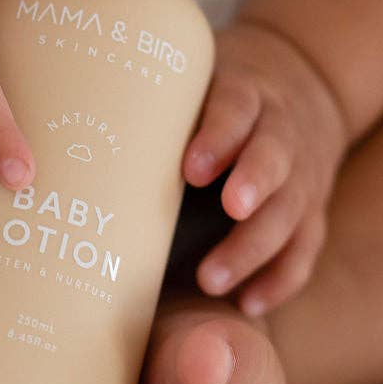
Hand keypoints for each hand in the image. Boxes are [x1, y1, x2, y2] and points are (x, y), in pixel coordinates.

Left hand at [182, 17, 348, 316]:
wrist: (305, 83)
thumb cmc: (220, 96)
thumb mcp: (198, 80)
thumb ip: (157, 102)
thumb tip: (69, 139)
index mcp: (248, 93)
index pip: (237, 108)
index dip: (220, 136)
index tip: (192, 167)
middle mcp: (282, 133)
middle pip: (275, 159)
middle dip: (254, 184)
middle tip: (229, 210)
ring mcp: (303, 174)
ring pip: (291, 209)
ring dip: (255, 247)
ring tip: (213, 280)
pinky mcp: (313, 210)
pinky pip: (306, 248)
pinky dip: (281, 278)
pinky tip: (249, 303)